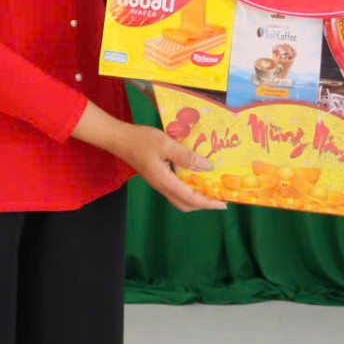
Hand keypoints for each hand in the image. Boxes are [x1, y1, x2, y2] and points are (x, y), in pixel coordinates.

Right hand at [113, 124, 227, 212]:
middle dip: (203, 204)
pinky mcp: (157, 177)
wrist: (120, 139)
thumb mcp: (166, 144)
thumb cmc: (142, 140)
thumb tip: (208, 167)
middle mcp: (162, 186)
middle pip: (185, 204)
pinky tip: (195, 177)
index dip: (208, 202)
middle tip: (219, 197)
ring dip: (196, 197)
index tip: (224, 204)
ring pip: (180, 198)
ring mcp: (159, 183)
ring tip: (211, 189)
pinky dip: (188, 189)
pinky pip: (176, 189)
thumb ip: (186, 156)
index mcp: (164, 181)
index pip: (190, 198)